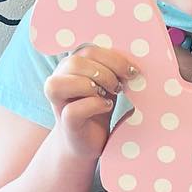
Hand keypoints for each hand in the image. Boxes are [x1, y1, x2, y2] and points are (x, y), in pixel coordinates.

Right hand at [44, 44, 137, 160]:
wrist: (89, 141)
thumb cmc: (99, 108)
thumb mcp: (108, 84)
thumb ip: (114, 70)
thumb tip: (133, 63)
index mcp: (71, 66)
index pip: (88, 50)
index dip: (113, 59)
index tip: (132, 71)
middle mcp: (59, 79)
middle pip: (76, 61)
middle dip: (105, 72)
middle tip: (120, 87)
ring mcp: (58, 101)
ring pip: (64, 81)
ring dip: (93, 85)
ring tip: (110, 95)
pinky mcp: (65, 121)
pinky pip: (73, 109)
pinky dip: (94, 105)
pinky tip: (107, 107)